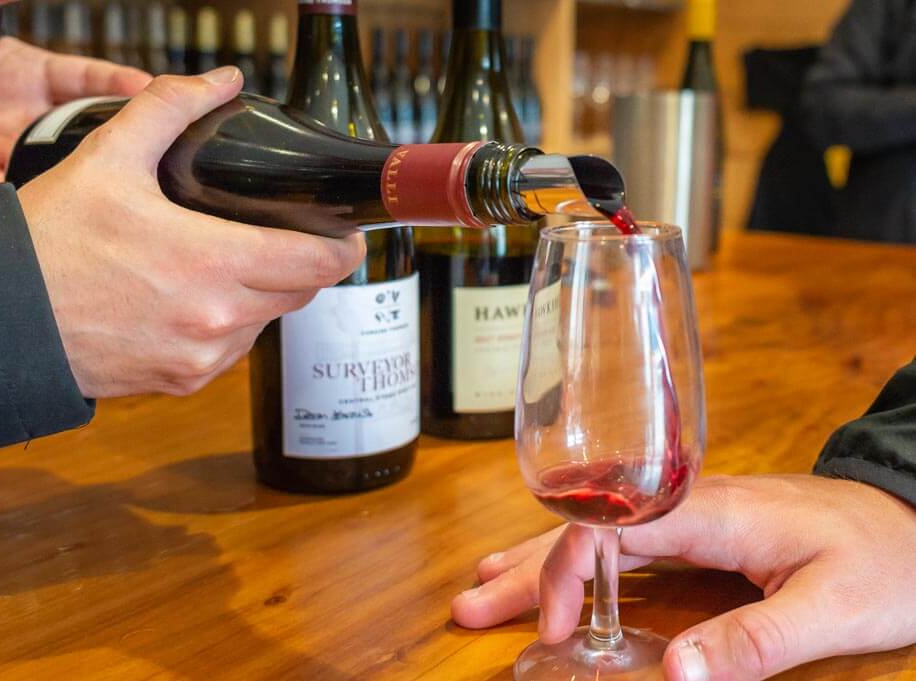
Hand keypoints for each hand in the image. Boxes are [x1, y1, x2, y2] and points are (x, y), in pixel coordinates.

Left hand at [0, 37, 149, 190]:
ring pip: (52, 169)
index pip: (90, 78)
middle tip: (142, 149)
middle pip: (83, 132)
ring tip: (102, 186)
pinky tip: (47, 209)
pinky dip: (24, 204)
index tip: (151, 90)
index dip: (121, 84)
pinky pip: (7, 193)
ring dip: (73, 179)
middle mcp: (25, 112)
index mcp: (31, 72)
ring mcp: (2, 144)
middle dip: (112, 144)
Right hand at [17, 68, 366, 397]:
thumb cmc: (50, 244)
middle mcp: (219, 319)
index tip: (346, 231)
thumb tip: (219, 81)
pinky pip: (232, 351)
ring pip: (267, 321)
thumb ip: (168, 109)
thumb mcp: (108, 159)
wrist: (2, 322)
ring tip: (231, 263)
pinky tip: (198, 299)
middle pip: (302, 292)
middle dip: (304, 263)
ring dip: (265, 293)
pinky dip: (230, 324)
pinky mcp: (184, 381)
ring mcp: (202, 356)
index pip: (319, 263)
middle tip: (287, 236)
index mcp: (212, 263)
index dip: (344, 246)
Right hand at [451, 475, 915, 680]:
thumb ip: (754, 640)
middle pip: (587, 524)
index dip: (566, 570)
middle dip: (527, 566)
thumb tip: (673, 677)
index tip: (549, 629)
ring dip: (538, 560)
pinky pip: (622, 541)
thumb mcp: (833, 609)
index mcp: (713, 511)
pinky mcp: (702, 530)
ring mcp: (694, 514)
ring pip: (597, 529)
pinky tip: (550, 573)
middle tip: (471, 606)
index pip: (612, 525)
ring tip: (483, 585)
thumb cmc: (887, 558)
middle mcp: (691, 504)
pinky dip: (575, 560)